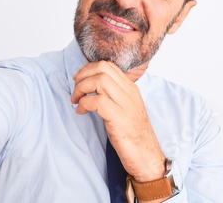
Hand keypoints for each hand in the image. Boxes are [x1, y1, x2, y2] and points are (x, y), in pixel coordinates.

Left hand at [71, 61, 165, 182]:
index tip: (79, 80)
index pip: (108, 66)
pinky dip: (84, 103)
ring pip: (99, 80)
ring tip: (76, 100)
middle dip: (83, 75)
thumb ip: (114, 95)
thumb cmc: (133, 135)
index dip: (89, 69)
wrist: (147, 156)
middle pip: (103, 68)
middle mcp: (129, 92)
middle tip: (76, 89)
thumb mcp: (125, 109)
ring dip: (82, 88)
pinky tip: (81, 112)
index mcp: (131, 88)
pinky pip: (97, 101)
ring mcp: (125, 104)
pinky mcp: (118, 117)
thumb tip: (92, 88)